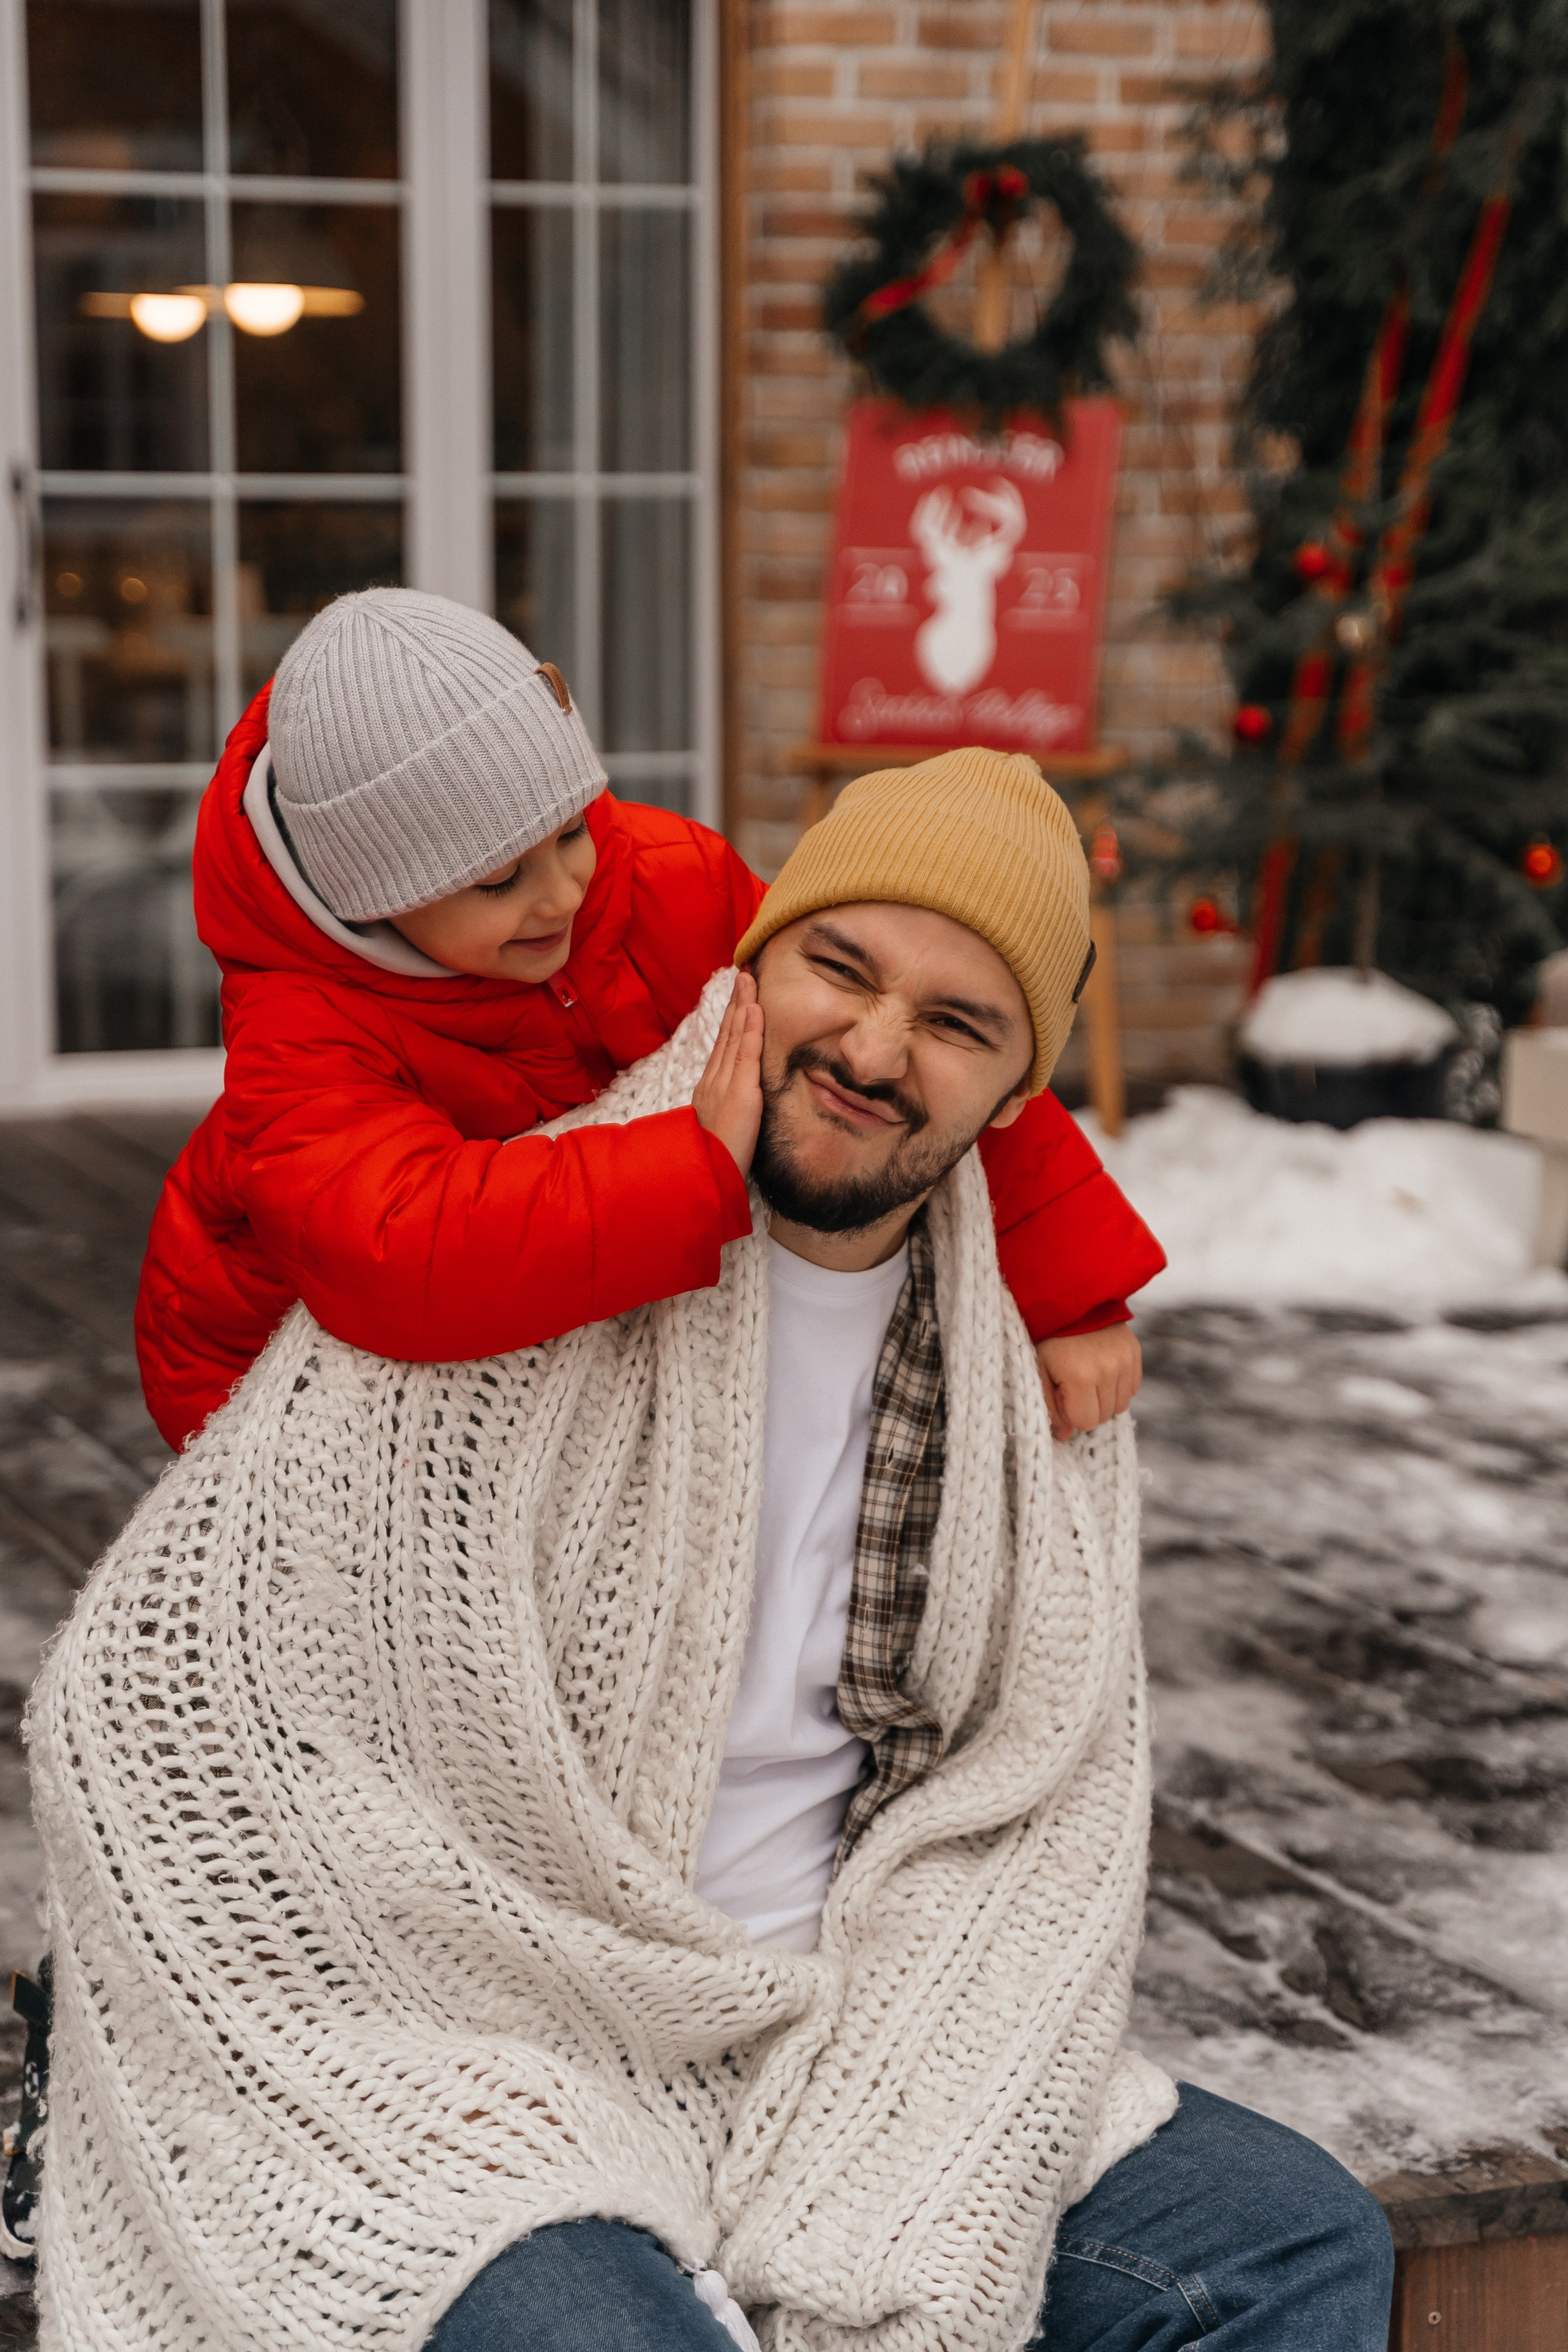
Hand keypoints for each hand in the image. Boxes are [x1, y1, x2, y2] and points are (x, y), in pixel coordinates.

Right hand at [692, 970, 764, 1178]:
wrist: (705, 1178)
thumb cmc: (713, 1161)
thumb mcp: (719, 1129)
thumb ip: (726, 1112)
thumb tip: (736, 1105)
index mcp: (710, 1088)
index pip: (723, 1046)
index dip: (731, 1020)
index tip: (738, 998)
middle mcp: (714, 1080)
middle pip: (726, 1034)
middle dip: (735, 1003)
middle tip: (743, 974)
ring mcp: (725, 1084)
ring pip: (735, 1037)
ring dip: (743, 1005)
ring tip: (749, 979)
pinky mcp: (739, 1092)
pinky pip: (746, 1054)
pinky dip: (750, 1029)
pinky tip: (755, 1008)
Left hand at [1036, 1326, 1141, 1442]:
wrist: (1069, 1300)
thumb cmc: (1047, 1338)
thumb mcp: (1039, 1372)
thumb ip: (1050, 1407)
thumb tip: (1063, 1437)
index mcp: (1081, 1376)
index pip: (1085, 1422)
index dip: (1071, 1413)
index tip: (1062, 1394)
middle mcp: (1108, 1370)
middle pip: (1104, 1416)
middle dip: (1087, 1408)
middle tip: (1072, 1385)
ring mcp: (1125, 1360)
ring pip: (1120, 1406)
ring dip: (1104, 1400)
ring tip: (1088, 1378)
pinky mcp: (1134, 1352)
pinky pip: (1132, 1388)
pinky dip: (1118, 1387)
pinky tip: (1102, 1371)